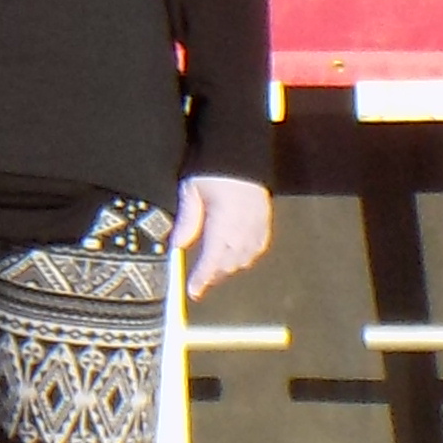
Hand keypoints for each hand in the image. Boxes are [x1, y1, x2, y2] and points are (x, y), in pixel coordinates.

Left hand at [170, 174, 271, 297]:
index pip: (213, 258)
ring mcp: (258, 225)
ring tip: (212, 273)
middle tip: (198, 283)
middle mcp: (245, 227)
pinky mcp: (265, 221)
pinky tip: (234, 257)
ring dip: (228, 268)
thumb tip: (177, 245)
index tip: (193, 291)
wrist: (240, 151)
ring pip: (244, 258)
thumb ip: (187, 219)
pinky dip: (244, 257)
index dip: (203, 278)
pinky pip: (257, 248)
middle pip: (229, 263)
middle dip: (213, 276)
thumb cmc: (211, 168)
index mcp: (225, 220)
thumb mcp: (191, 190)